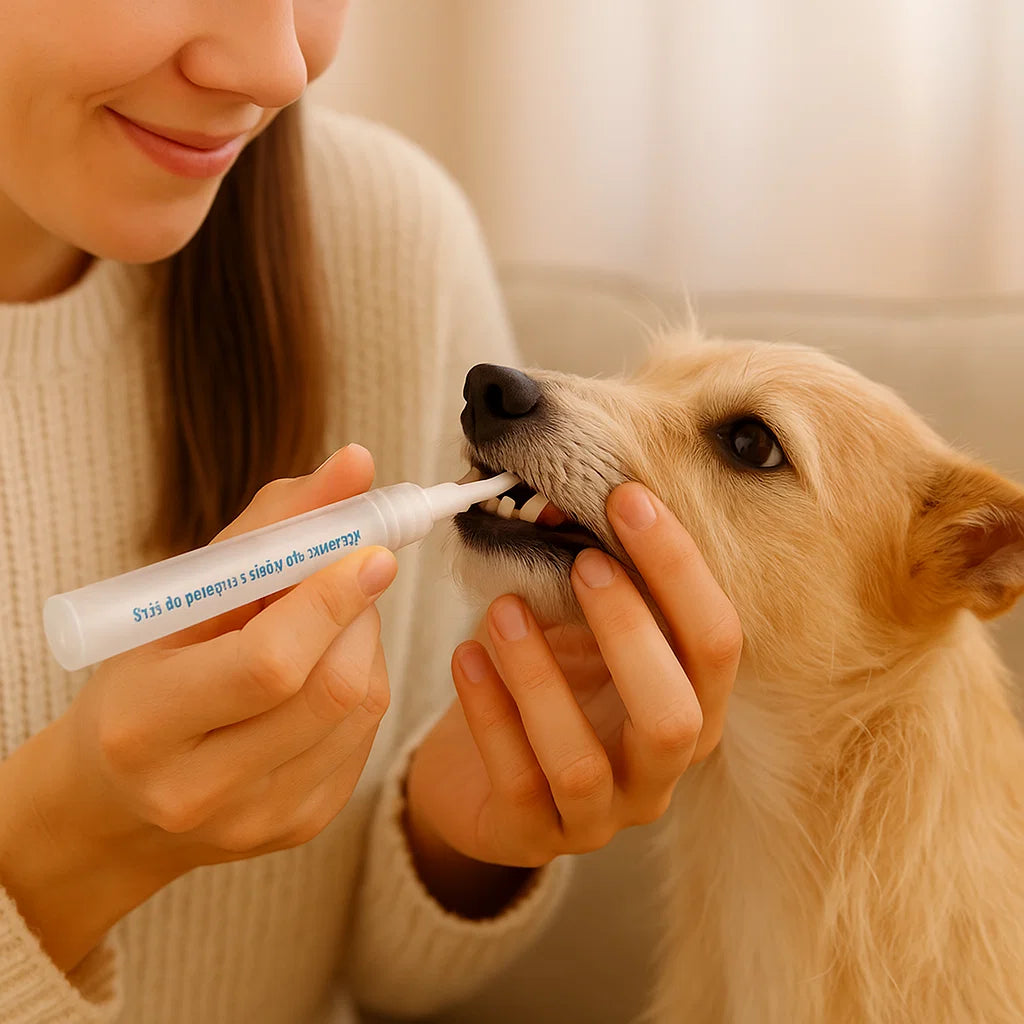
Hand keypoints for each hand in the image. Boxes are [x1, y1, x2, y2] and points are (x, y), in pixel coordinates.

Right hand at [0, 444, 395, 969]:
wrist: (117, 800)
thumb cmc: (141, 678)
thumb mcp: (174, 600)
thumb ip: (264, 531)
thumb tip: (356, 467)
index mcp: (144, 725)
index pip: (268, 663)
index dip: (330, 598)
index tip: (371, 549)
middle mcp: (200, 789)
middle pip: (331, 689)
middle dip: (356, 613)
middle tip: (354, 569)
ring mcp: (258, 818)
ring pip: (361, 707)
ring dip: (362, 642)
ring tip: (322, 621)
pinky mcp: (301, 825)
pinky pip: (366, 735)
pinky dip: (360, 682)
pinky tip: (323, 668)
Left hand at [406, 482, 740, 876]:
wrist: (479, 769)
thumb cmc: (547, 680)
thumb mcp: (577, 628)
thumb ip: (587, 579)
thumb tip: (562, 499)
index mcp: (692, 706)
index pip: (716, 642)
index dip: (681, 570)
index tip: (630, 499)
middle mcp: (661, 769)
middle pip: (674, 716)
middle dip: (632, 633)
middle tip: (584, 563)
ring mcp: (600, 813)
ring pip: (581, 762)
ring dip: (540, 677)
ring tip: (503, 608)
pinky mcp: (533, 836)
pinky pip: (514, 781)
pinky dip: (488, 713)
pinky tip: (467, 655)